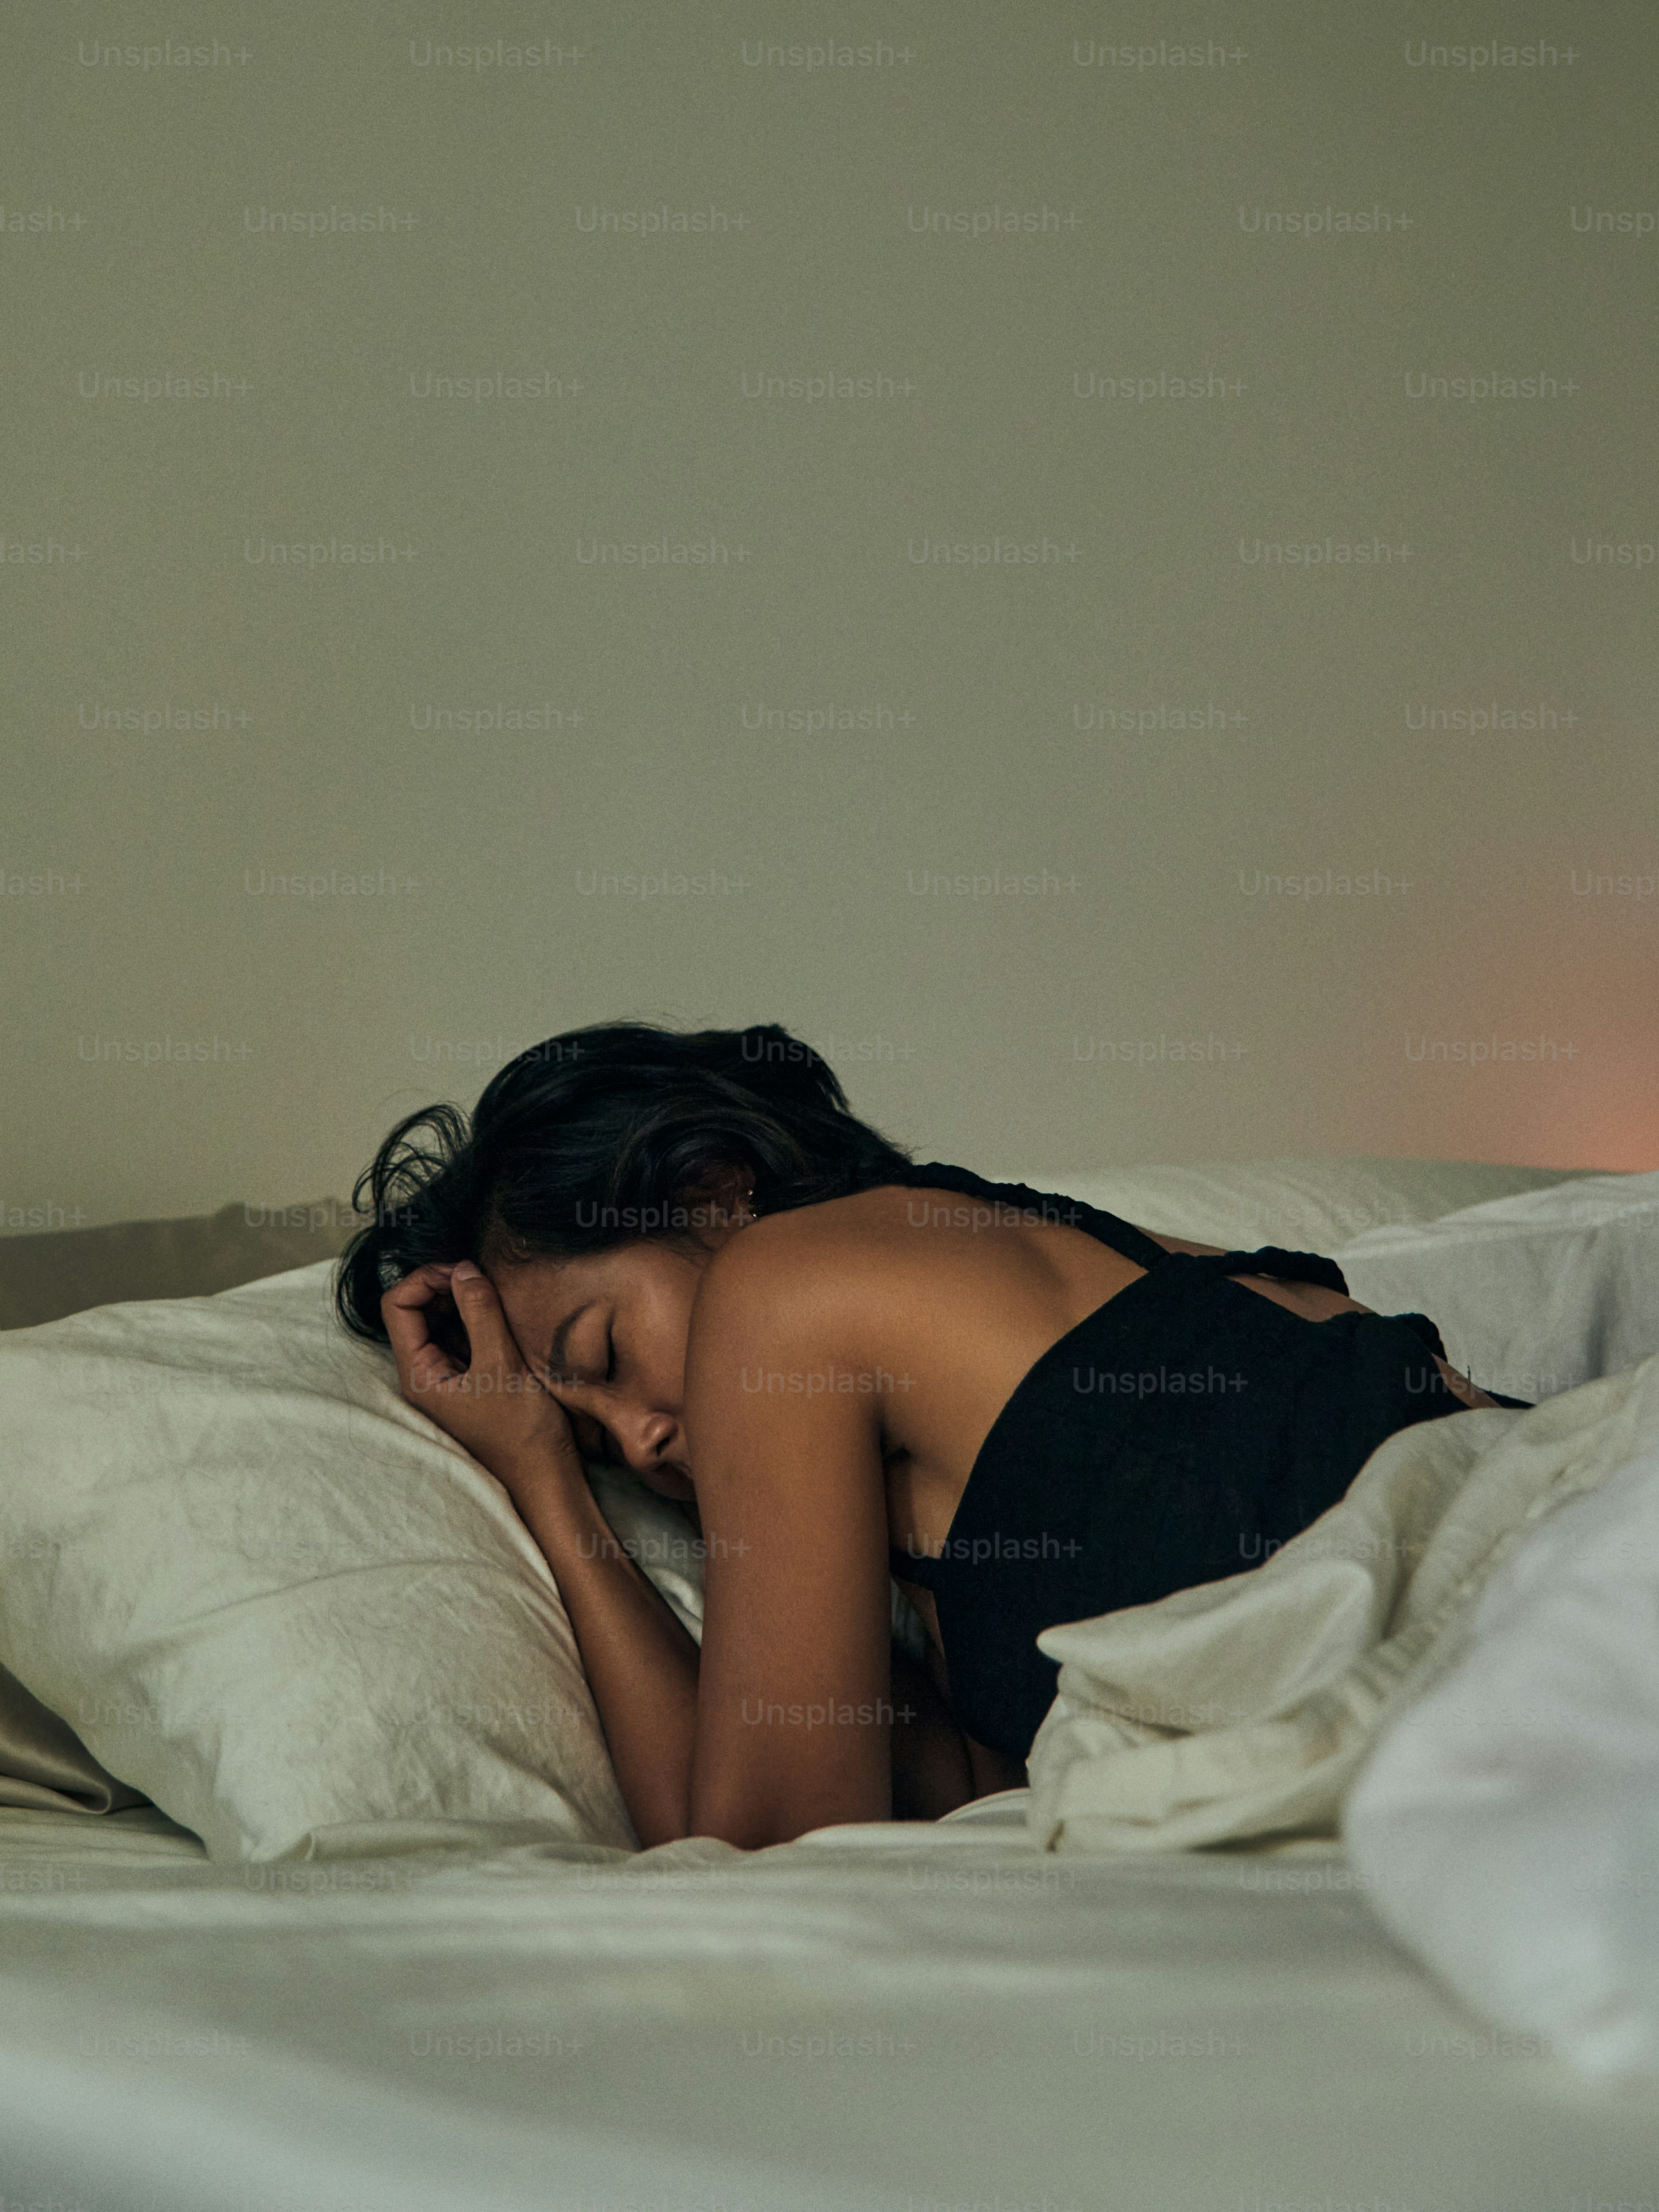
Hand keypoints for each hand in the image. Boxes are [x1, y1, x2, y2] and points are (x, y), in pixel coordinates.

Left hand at [382, 1260, 581, 1479]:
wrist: (545, 1478)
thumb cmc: (522, 1433)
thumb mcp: (503, 1365)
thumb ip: (480, 1313)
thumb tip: (463, 1269)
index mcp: (418, 1374)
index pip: (398, 1306)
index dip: (425, 1278)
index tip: (464, 1272)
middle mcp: (424, 1374)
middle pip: (415, 1310)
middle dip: (444, 1285)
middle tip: (483, 1279)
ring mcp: (446, 1377)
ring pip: (440, 1321)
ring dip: (463, 1301)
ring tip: (496, 1297)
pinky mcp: (469, 1379)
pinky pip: (462, 1336)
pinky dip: (477, 1318)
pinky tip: (503, 1318)